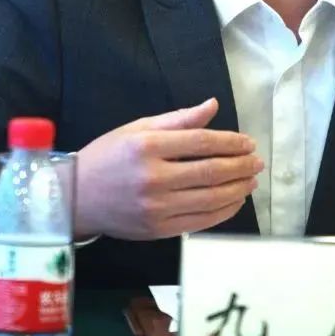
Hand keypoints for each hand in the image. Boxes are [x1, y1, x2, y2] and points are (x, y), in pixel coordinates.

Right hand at [74, 98, 261, 240]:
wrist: (77, 197)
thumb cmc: (108, 157)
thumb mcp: (138, 128)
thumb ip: (178, 119)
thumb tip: (213, 106)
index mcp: (148, 146)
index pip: (201, 142)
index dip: (231, 142)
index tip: (249, 143)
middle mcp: (153, 177)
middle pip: (211, 171)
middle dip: (241, 166)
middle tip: (257, 162)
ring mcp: (156, 206)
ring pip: (210, 198)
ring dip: (238, 188)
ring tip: (251, 180)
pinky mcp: (158, 229)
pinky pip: (201, 221)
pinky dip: (224, 211)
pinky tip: (235, 200)